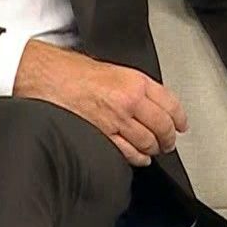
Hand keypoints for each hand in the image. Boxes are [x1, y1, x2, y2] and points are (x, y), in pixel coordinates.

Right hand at [12, 41, 186, 166]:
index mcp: (134, 81)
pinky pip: (127, 153)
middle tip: (170, 141)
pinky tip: (139, 157)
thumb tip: (149, 102)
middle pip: (162, 126)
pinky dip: (137, 157)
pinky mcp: (101, 136)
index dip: (180, 118)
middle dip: (169, 137)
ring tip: (155, 150)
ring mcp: (116, 121)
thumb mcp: (111, 69)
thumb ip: (133, 86)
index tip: (182, 124)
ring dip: (154, 149)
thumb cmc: (70, 70)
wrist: (44, 77)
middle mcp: (129, 101)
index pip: (170, 103)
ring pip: (147, 142)